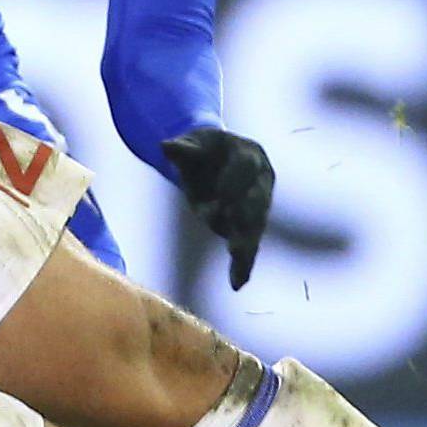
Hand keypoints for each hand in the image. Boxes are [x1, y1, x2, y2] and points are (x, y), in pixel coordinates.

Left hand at [162, 126, 275, 289]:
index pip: (246, 166)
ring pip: (255, 227)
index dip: (234, 183)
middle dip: (245, 220)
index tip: (222, 200)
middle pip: (257, 201)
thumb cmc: (201, 149)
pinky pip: (249, 243)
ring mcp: (260, 202)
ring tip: (239, 274)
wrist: (212, 158)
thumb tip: (164, 147)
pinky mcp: (251, 223)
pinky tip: (237, 283)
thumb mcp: (191, 143)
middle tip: (236, 241)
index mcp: (249, 153)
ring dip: (247, 248)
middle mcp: (262, 179)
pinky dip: (243, 264)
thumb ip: (182, 148)